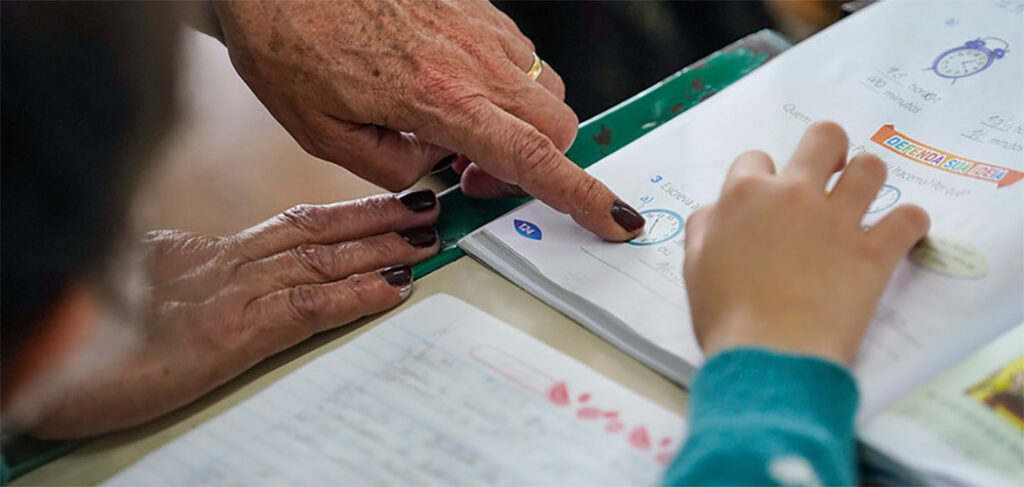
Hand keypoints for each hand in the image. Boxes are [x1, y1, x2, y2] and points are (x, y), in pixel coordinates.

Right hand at [30, 191, 439, 437]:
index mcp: (210, 256)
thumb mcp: (152, 296)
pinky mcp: (231, 335)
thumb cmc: (97, 338)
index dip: (348, 213)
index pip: (294, 225)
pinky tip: (395, 288)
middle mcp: (227, 266)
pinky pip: (308, 308)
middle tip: (429, 208)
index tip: (390, 205)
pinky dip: (357, 295)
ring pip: (322, 260)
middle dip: (378, 219)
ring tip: (428, 237)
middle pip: (318, 232)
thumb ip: (197, 282)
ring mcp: (231, 296)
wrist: (57, 367)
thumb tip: (221, 279)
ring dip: (383, 248)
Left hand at [212, 0, 642, 240]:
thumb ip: (393, 169)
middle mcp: (473, 60)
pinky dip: (504, 86)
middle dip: (540, 164)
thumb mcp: (324, 133)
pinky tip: (452, 87)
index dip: (582, 196)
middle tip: (478, 175)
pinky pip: (518, 56)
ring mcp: (479, 26)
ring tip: (459, 130)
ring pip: (544, 89)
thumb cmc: (287, 42)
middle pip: (557, 125)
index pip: (532, 158)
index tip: (615, 220)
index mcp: (438, 100)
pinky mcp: (474, 4)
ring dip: (521, 124)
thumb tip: (436, 175)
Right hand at [683, 122, 928, 364]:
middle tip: (829, 174)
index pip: (756, 158)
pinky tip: (900, 235)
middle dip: (828, 149)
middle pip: (824, 137)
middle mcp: (793, 196)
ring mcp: (837, 221)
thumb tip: (717, 211)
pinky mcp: (874, 253)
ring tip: (862, 202)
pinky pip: (909, 218)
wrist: (768, 356)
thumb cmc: (724, 317)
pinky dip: (910, 224)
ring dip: (868, 179)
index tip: (767, 198)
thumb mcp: (694, 266)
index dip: (762, 175)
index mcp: (745, 196)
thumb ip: (704, 228)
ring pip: (870, 167)